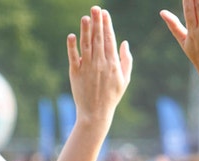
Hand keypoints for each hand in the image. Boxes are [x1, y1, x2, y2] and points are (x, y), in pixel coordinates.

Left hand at [67, 6, 131, 125]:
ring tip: (85, 17)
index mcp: (113, 64)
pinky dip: (72, 46)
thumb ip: (126, 60)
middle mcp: (100, 63)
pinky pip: (73, 56)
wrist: (96, 113)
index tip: (105, 13)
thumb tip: (124, 42)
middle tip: (95, 8)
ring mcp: (87, 67)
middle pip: (98, 38)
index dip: (107, 25)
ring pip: (86, 44)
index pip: (109, 40)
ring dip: (85, 30)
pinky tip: (72, 35)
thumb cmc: (111, 96)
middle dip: (97, 22)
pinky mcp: (75, 72)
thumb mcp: (125, 79)